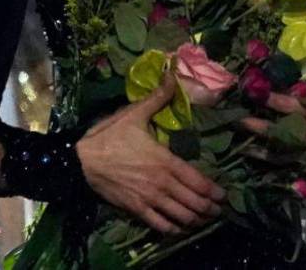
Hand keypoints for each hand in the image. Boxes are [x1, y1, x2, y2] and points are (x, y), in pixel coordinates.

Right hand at [77, 76, 224, 234]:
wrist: (81, 162)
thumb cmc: (110, 137)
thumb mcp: (134, 113)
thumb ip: (158, 97)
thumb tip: (173, 75)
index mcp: (165, 161)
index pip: (198, 181)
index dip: (214, 191)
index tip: (224, 195)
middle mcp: (162, 184)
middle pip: (194, 203)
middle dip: (210, 209)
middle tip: (218, 210)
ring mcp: (150, 200)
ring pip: (181, 217)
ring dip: (196, 220)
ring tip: (204, 220)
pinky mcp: (137, 210)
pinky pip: (161, 226)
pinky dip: (174, 230)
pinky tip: (180, 228)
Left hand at [243, 92, 305, 164]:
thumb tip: (304, 80)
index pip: (292, 104)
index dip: (271, 98)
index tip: (252, 90)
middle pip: (283, 130)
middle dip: (259, 126)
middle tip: (237, 120)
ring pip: (287, 151)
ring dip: (264, 148)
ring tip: (243, 146)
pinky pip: (299, 165)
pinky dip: (282, 164)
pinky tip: (267, 164)